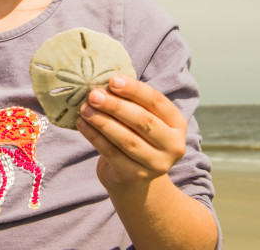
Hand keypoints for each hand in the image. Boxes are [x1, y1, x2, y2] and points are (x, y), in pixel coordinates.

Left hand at [76, 75, 186, 191]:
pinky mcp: (135, 176)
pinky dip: (94, 136)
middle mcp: (173, 145)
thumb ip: (131, 102)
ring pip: (126, 139)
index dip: (134, 89)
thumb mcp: (141, 118)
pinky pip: (112, 153)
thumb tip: (104, 82)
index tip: (112, 80)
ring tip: (84, 108)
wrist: (134, 179)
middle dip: (115, 106)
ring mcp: (156, 164)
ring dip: (102, 121)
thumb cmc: (136, 137)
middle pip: (142, 121)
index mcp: (177, 123)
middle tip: (94, 94)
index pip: (156, 101)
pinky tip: (82, 124)